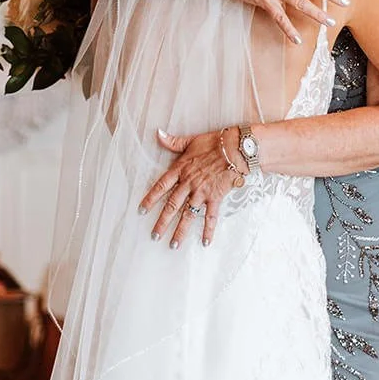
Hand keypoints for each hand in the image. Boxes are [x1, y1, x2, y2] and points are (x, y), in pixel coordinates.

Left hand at [143, 129, 242, 247]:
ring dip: (180, 231)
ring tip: (173, 245)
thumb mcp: (191, 140)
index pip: (161, 186)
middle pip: (172, 205)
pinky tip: (205, 242)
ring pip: (188, 215)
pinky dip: (208, 230)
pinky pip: (211, 217)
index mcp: (180, 170)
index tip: (141, 210)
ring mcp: (202, 192)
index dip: (150, 198)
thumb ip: (173, 141)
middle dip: (162, 222)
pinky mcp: (216, 197)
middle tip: (154, 235)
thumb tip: (158, 134)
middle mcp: (188, 184)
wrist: (236, 148)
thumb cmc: (214, 142)